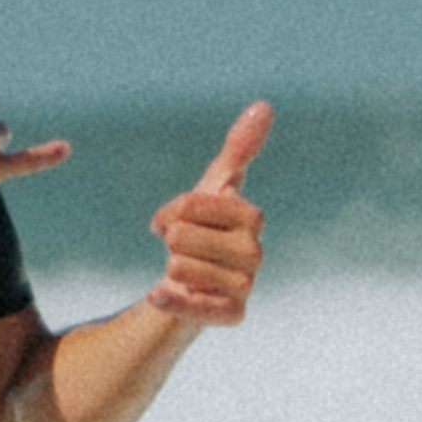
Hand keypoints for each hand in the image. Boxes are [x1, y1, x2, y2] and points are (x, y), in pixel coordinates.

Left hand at [143, 105, 273, 321]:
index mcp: (252, 218)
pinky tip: (156, 293)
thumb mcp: (214, 187)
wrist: (191, 286)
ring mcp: (246, 286)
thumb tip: (265, 105)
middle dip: (171, 239)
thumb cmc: (204, 231)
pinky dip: (173, 300)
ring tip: (179, 270)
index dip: (180, 208)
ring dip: (171, 267)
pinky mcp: (232, 315)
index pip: (206, 203)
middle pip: (188, 238)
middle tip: (175, 247)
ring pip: (186, 269)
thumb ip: (238, 149)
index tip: (168, 217)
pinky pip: (199, 307)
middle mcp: (255, 253)